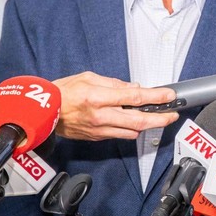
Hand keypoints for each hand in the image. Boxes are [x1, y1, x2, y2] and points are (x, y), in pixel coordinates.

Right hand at [52, 71, 178, 140]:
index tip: (169, 95)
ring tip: (158, 118)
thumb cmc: (63, 91)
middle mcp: (100, 115)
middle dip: (160, 119)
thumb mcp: (89, 77)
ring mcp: (98, 129)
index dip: (156, 97)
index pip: (135, 98)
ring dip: (148, 126)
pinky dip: (131, 130)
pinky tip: (136, 123)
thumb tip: (134, 88)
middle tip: (173, 115)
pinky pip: (119, 135)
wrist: (42, 111)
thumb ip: (115, 83)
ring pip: (131, 132)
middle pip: (138, 121)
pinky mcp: (95, 137)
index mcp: (98, 97)